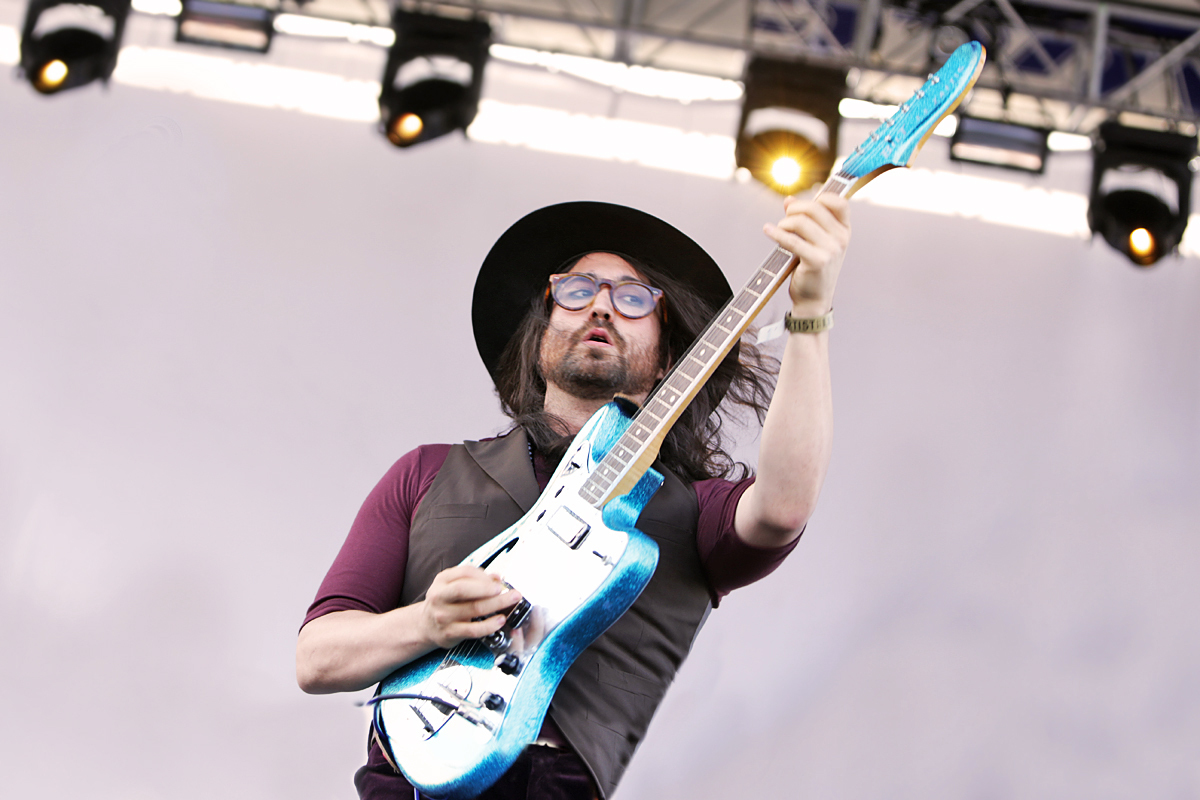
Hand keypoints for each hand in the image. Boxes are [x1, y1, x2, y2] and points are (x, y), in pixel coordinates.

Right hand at [418, 566, 520, 648]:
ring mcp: (444, 616)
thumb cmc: (445, 602)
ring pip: (473, 608)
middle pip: (466, 589)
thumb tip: (497, 577)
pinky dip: (489, 625)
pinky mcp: (450, 633)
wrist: (426, 625)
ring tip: (510, 602)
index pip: (465, 572)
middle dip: (490, 589)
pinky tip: (500, 621)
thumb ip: (475, 579)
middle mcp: (440, 597)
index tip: (498, 580)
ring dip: (496, 604)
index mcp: (442, 580)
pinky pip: (473, 629)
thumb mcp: (454, 585)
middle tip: (507, 590)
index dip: (484, 575)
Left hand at [763, 194, 850, 316]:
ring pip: (800, 221)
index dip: (819, 198)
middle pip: (813, 208)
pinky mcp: (817, 261)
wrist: (814, 300)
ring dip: (784, 224)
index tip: (802, 206)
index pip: (838, 202)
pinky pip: (792, 240)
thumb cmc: (812, 268)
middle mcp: (841, 238)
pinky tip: (767, 230)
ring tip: (779, 232)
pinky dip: (776, 233)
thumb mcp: (815, 241)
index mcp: (844, 230)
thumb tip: (788, 200)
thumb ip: (804, 219)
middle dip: (793, 211)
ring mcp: (831, 250)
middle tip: (784, 222)